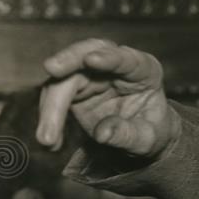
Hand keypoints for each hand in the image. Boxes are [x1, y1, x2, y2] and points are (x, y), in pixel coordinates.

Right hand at [35, 38, 179, 158]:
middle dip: (68, 62)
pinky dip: (49, 117)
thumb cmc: (150, 133)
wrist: (140, 136)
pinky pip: (54, 94)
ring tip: (48, 140)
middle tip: (52, 68)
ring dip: (51, 107)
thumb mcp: (146, 140)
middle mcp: (116, 65)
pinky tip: (52, 142)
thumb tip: (102, 134)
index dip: (108, 58)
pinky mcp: (75, 85)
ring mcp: (92, 73)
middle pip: (87, 55)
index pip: (126, 59)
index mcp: (144, 70)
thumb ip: (127, 135)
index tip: (91, 59)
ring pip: (63, 77)